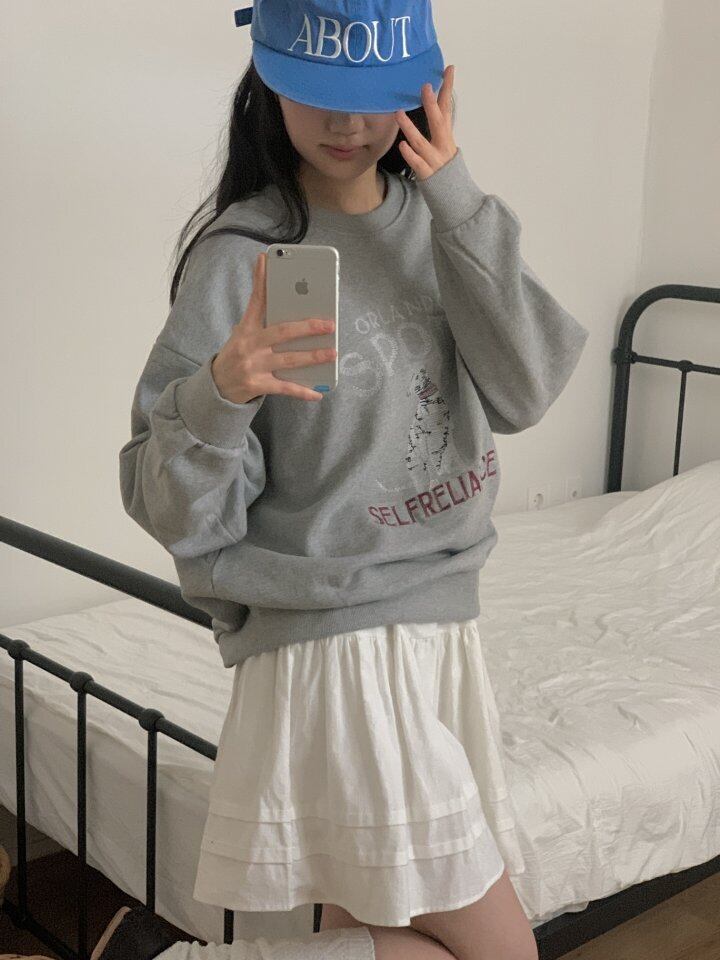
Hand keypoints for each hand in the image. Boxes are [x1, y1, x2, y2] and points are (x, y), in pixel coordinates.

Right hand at [211, 252, 336, 403]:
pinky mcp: (259, 385)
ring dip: (313, 356)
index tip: (266, 259)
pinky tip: (318, 393)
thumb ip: (262, 323)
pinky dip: (303, 391)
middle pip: (282, 332)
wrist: (217, 387)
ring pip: (289, 359)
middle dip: (308, 327)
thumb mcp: (242, 335)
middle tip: (329, 324)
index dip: (260, 280)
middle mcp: (250, 346)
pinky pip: (286, 388)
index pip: (255, 300)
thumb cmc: (237, 356)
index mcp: (246, 329)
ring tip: (332, 353)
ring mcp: (254, 366)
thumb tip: (292, 312)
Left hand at [394, 64, 457, 180]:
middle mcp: (442, 146)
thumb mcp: (444, 146)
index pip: (448, 108)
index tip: (449, 68)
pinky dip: (411, 155)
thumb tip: (433, 106)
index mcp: (447, 136)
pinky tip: (402, 146)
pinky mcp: (427, 174)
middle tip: (425, 86)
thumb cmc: (444, 168)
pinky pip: (417, 163)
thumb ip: (438, 128)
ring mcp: (435, 160)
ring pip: (422, 142)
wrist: (455, 197)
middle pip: (439, 122)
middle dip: (432, 105)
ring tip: (399, 114)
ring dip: (410, 128)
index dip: (448, 89)